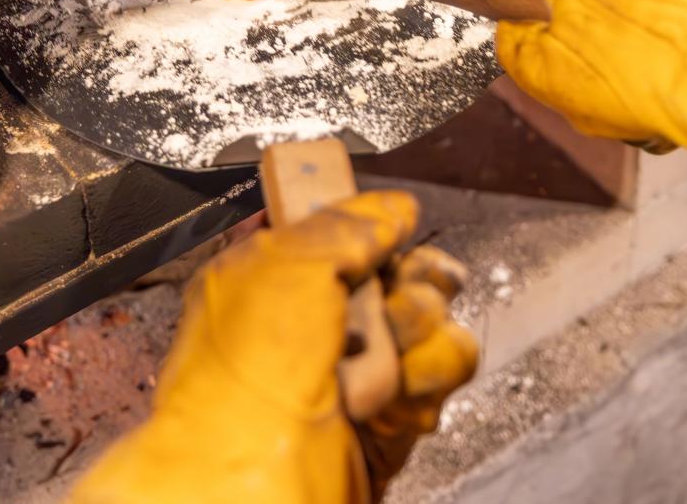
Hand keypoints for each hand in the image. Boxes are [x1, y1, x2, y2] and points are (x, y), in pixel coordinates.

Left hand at [69, 192, 478, 503]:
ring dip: (413, 337)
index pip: (348, 227)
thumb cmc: (244, 379)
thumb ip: (346, 224)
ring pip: (433, 319)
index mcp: (273, 276)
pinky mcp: (392, 414)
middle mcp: (316, 321)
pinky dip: (425, 382)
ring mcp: (357, 370)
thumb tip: (394, 210)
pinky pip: (442, 374)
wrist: (255, 487)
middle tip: (381, 303)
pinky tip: (389, 400)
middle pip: (404, 267)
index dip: (374, 227)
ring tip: (371, 367)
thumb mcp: (285, 267)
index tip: (388, 232)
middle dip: (406, 281)